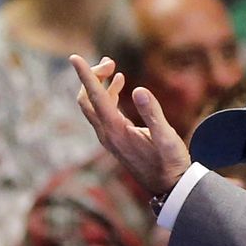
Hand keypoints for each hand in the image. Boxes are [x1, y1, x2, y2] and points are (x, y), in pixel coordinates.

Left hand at [72, 54, 192, 196]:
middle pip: (86, 99)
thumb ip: (153, 113)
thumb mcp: (167, 138)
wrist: (168, 188)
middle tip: (111, 61)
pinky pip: (102, 111)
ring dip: (99, 84)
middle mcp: (107, 134)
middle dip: (93, 77)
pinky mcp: (114, 138)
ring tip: (114, 67)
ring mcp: (108, 137)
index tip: (74, 57)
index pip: (94, 97)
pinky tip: (121, 83)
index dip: (85, 75)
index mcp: (116, 131)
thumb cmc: (170, 163)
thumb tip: (139, 89)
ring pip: (92, 105)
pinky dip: (107, 94)